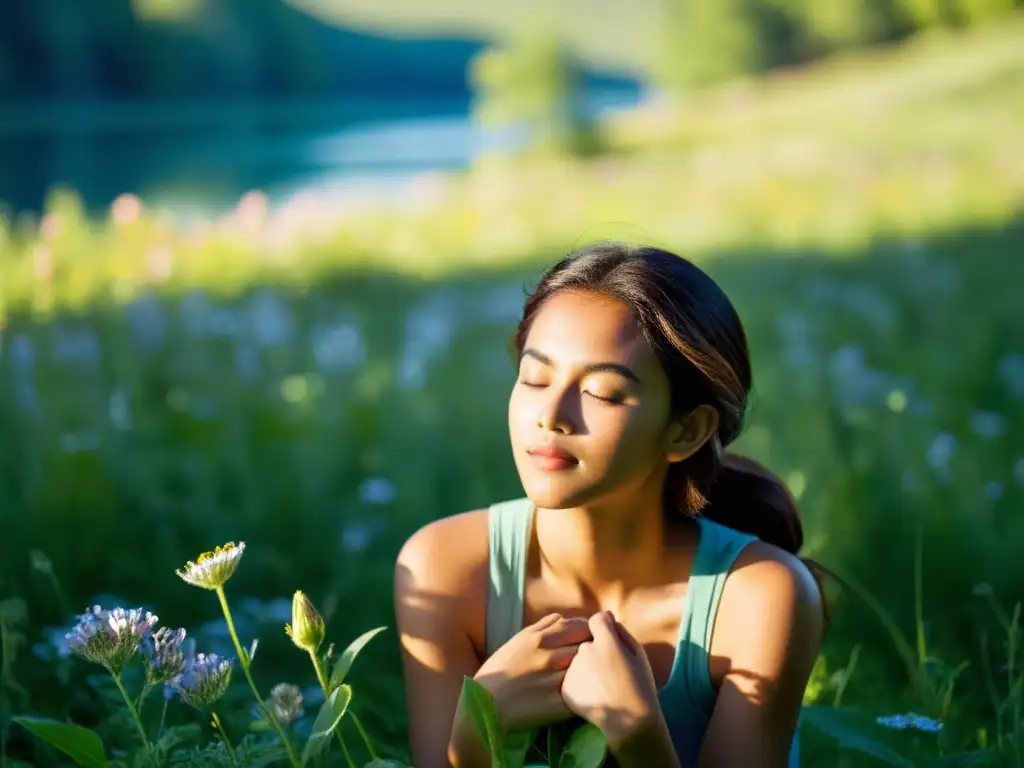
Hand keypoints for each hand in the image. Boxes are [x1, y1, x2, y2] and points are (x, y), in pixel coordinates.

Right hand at [474, 613, 592, 732]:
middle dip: (593, 648)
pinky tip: (584, 693)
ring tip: (592, 673)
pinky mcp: (559, 706)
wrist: (486, 704)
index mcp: (540, 639)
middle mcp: (550, 658)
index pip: (579, 627)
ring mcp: (556, 682)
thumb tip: (562, 618)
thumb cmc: (500, 669)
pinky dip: (585, 692)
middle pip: (586, 647)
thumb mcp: (518, 640)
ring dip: (590, 670)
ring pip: (586, 670)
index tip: (591, 635)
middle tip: (596, 653)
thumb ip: (542, 626)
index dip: (589, 630)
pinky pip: (581, 695)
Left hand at [560, 611, 660, 749]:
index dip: (602, 630)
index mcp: (605, 640)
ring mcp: (572, 669)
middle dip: (591, 648)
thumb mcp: (637, 653)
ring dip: (582, 665)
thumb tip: (606, 615)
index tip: (608, 642)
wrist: (629, 721)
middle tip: (605, 668)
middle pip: (583, 640)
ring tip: (599, 683)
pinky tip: (591, 693)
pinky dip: (577, 682)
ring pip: (574, 659)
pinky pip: (569, 677)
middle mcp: (584, 650)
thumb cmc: (640, 685)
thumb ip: (619, 631)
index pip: (595, 620)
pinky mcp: (565, 687)